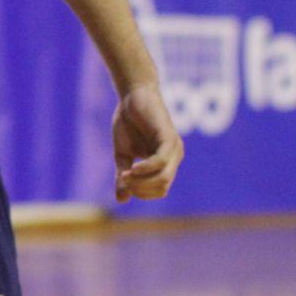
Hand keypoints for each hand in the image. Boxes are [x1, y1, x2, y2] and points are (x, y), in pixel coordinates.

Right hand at [112, 83, 181, 203]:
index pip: (159, 190)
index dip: (141, 192)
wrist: (132, 95)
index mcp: (166, 162)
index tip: (123, 181)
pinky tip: (132, 168)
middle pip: (162, 188)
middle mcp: (174, 157)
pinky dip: (146, 169)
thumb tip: (121, 201)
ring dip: (141, 181)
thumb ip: (124, 176)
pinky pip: (161, 162)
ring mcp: (174, 148)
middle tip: (123, 178)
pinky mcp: (168, 138)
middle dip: (140, 188)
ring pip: (163, 178)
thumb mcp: (123, 154)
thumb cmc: (129, 122)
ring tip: (125, 173)